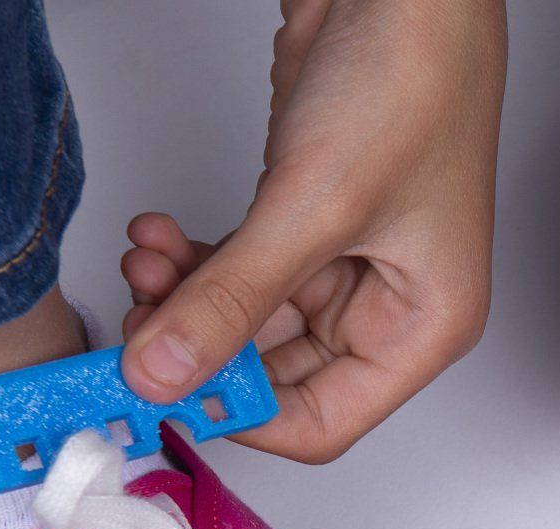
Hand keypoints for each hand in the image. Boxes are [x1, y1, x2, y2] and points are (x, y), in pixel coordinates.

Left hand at [119, 0, 505, 462]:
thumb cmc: (415, 75)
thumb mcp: (314, 204)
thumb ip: (230, 298)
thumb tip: (161, 372)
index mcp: (423, 327)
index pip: (321, 421)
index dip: (240, 415)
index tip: (167, 388)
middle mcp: (388, 306)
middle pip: (274, 374)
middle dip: (201, 349)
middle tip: (137, 326)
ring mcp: (346, 262)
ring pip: (246, 322)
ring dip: (186, 301)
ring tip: (145, 264)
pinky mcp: (307, 219)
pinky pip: (238, 270)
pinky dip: (192, 261)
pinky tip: (160, 236)